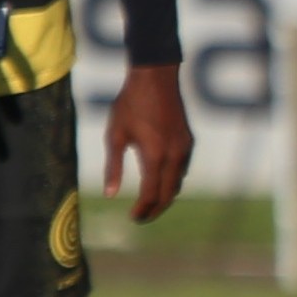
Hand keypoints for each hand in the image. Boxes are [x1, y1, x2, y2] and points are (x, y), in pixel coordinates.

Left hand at [103, 61, 194, 221]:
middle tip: (141, 217)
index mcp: (155, 155)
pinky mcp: (188, 141)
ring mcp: (184, 148)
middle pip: (168, 194)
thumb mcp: (115, 135)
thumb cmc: (130, 104)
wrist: (156, 78)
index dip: (142, 210)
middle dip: (155, 209)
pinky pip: (182, 169)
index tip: (132, 218)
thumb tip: (109, 194)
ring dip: (165, 196)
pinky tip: (160, 179)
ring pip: (178, 183)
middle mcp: (174, 155)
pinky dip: (172, 181)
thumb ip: (113, 166)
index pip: (151, 194)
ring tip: (149, 202)